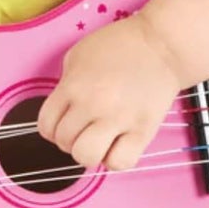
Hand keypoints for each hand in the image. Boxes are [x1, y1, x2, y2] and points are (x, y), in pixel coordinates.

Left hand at [35, 14, 184, 171]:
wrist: (162, 44)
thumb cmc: (120, 46)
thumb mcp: (78, 56)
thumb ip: (65, 85)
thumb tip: (62, 112)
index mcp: (73, 86)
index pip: (46, 125)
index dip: (52, 128)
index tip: (64, 122)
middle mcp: (93, 105)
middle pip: (65, 143)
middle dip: (70, 140)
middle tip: (84, 128)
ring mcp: (119, 119)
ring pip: (87, 157)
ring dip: (89, 152)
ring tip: (100, 139)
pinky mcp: (143, 131)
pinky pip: (120, 162)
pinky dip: (115, 159)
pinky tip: (118, 145)